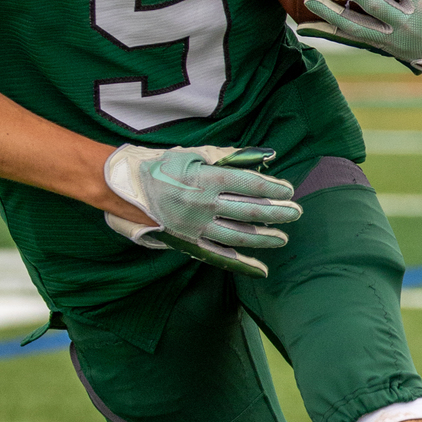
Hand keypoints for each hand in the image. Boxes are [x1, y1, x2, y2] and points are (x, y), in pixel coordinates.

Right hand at [103, 144, 301, 278]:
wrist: (126, 188)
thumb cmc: (162, 166)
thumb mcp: (195, 154)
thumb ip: (230, 156)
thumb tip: (264, 156)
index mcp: (206, 179)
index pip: (249, 185)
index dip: (272, 189)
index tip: (289, 191)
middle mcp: (204, 205)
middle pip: (248, 211)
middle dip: (276, 213)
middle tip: (296, 213)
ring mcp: (197, 226)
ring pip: (238, 235)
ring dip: (263, 238)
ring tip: (282, 238)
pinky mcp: (189, 241)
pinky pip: (219, 255)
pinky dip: (241, 263)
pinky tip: (260, 268)